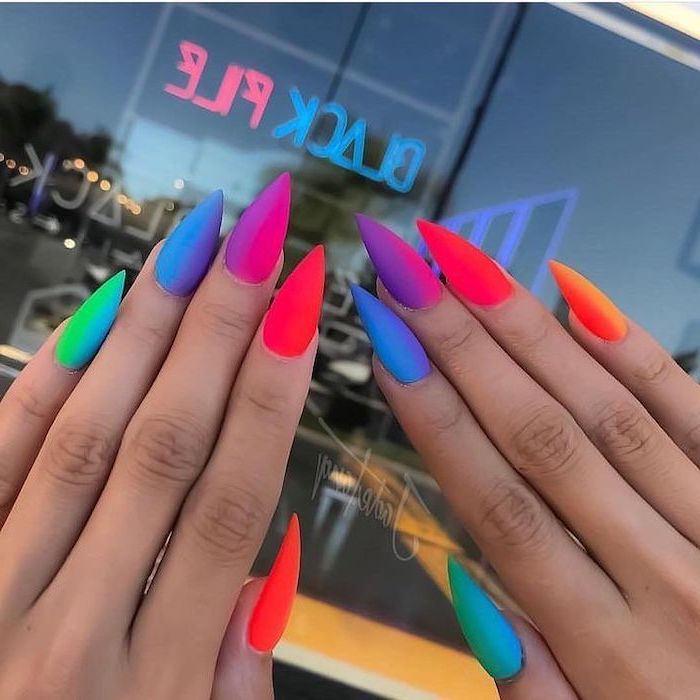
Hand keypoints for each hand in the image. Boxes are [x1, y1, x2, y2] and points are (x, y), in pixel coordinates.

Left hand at [0, 177, 323, 698]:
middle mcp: (70, 631)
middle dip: (222, 329)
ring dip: (148, 330)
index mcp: (154, 687)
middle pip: (165, 448)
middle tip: (257, 236)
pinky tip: (102, 309)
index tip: (303, 307)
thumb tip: (275, 560)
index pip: (232, 504)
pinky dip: (50, 378)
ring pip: (84, 439)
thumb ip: (234, 677)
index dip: (274, 395)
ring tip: (195, 245)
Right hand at [353, 215, 699, 698]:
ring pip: (606, 411)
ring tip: (463, 266)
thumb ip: (529, 682)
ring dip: (526, 329)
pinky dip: (632, 350)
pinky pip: (693, 408)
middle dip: (460, 345)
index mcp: (611, 650)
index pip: (496, 504)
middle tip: (405, 273)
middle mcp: (666, 576)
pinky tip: (575, 295)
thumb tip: (467, 584)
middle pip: (540, 438)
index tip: (386, 346)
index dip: (433, 416)